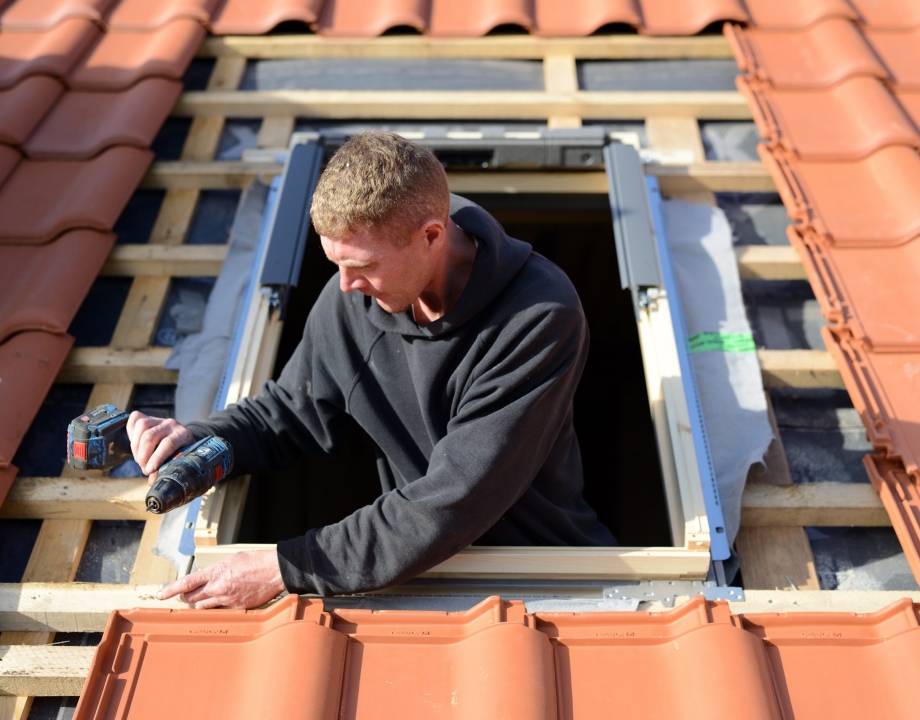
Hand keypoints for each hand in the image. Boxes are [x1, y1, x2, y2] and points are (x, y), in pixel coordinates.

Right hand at [127, 411, 194, 485]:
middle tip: (143, 467)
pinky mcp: (149, 418)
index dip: (156, 458)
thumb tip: (152, 480)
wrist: (182, 441)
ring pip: (142, 425)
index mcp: (183, 435)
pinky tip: (135, 444)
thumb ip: (166, 470)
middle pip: (151, 435)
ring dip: (136, 445)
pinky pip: (135, 418)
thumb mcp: (178, 463)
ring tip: (139, 458)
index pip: (168, 444)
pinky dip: (131, 431)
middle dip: (143, 455)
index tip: (148, 470)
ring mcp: (160, 420)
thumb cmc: (180, 455)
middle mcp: (172, 424)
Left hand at [156, 550, 285, 608]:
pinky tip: (226, 597)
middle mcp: (219, 588)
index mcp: (216, 572)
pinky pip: (220, 609)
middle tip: (185, 594)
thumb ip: (216, 570)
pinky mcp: (237, 608)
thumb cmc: (256, 561)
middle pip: (192, 597)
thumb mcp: (232, 560)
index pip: (187, 583)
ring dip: (201, 602)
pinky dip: (218, 605)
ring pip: (203, 606)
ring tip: (208, 595)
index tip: (160, 594)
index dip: (171, 589)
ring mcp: (227, 600)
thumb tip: (207, 577)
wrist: (276, 571)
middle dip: (186, 596)